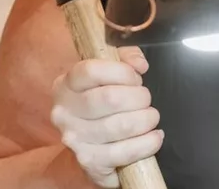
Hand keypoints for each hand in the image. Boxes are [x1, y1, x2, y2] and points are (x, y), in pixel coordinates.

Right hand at [49, 46, 162, 187]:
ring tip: (150, 118)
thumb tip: (139, 64)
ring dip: (146, 120)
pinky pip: (124, 152)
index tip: (136, 79)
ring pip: (120, 125)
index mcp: (67, 85)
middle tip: (146, 101)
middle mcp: (64, 111)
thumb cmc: (105, 105)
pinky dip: (147, 144)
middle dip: (140, 97)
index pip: (91, 70)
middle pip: (110, 98)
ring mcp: (74, 138)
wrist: (91, 149)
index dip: (122, 72)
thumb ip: (126, 57)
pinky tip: (153, 137)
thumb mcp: (111, 74)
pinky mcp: (89, 161)